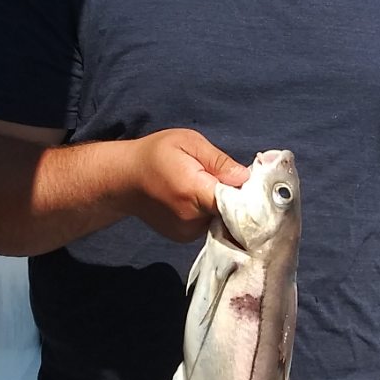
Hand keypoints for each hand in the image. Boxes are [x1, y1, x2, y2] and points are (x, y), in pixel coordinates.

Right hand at [118, 129, 249, 242]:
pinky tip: (199, 199)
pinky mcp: (184, 238)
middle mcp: (191, 218)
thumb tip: (245, 177)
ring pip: (221, 221)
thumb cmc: (155, 154)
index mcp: (193, 192)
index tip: (255, 185)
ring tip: (208, 187)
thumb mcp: (188, 142)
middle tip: (230, 179)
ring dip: (223, 207)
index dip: (249, 196)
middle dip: (236, 198)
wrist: (124, 179)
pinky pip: (209, 226)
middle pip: (230, 214)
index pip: (235, 204)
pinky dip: (211, 214)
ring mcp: (187, 232)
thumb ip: (218, 161)